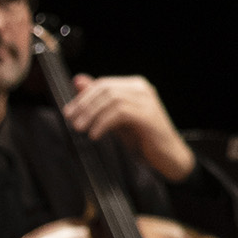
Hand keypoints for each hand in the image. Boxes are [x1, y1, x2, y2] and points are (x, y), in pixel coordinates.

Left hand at [65, 74, 195, 182]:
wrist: (168, 156)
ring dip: (91, 115)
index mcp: (135, 86)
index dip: (83, 97)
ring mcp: (147, 101)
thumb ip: (99, 101)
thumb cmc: (142, 138)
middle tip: (72, 121)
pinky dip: (103, 123)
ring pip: (111, 99)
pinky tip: (95, 135)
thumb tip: (77, 80)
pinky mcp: (148, 115)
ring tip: (80, 129)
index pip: (103, 84)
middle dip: (84, 105)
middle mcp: (142, 89)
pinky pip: (120, 113)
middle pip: (106, 89)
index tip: (69, 112)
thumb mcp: (115, 118)